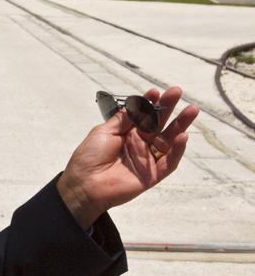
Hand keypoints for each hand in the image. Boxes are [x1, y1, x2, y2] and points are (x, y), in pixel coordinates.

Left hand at [57, 86, 199, 228]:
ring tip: (191, 110)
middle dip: (169, 108)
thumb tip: (138, 103)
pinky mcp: (152, 175)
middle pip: (159, 124)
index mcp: (127, 132)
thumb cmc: (90, 155)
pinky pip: (169, 163)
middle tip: (178, 92)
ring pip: (168, 141)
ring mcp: (147, 159)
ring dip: (180, 126)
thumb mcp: (105, 131)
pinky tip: (182, 136)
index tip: (156, 91)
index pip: (143, 115)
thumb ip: (124, 119)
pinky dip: (177, 151)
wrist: (85, 184)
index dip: (150, 103)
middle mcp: (139, 144)